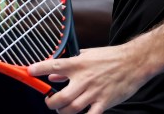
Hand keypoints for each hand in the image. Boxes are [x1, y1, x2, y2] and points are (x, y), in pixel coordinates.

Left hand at [28, 43, 151, 113]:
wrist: (134, 62)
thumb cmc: (111, 57)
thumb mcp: (88, 55)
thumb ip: (69, 65)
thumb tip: (53, 76)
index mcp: (79, 64)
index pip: (54, 65)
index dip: (39, 69)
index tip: (29, 71)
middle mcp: (84, 79)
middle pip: (61, 97)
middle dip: (51, 103)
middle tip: (50, 102)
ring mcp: (94, 92)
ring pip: (72, 108)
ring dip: (64, 112)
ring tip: (63, 110)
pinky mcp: (105, 102)